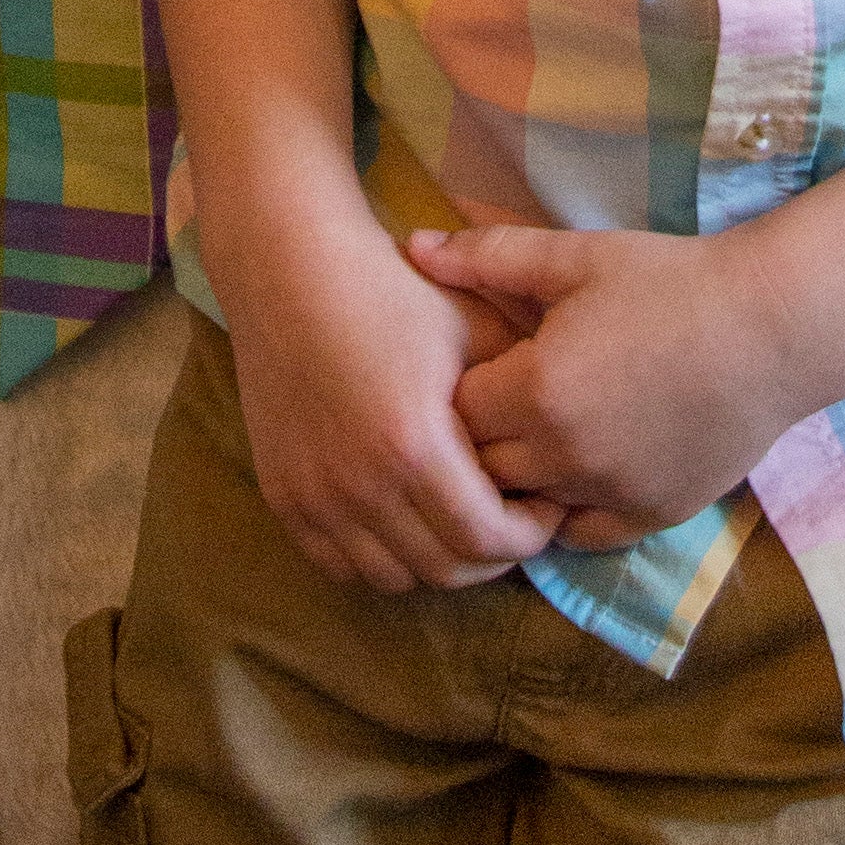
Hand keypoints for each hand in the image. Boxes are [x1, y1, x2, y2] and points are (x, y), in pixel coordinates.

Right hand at [206, 197, 565, 595]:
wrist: (290, 266)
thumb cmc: (391, 289)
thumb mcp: (472, 327)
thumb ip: (521, 393)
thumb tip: (561, 447)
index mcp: (416, 445)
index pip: (489, 539)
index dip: (531, 535)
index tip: (546, 506)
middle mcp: (362, 485)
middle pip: (445, 570)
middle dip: (492, 555)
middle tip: (510, 519)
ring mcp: (316, 497)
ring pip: (393, 578)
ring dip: (435, 561)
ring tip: (455, 521)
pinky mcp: (283, 496)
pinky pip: (338, 565)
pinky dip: (377, 557)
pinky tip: (399, 521)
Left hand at [409, 223, 801, 555]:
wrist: (769, 329)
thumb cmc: (670, 282)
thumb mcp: (576, 257)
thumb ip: (488, 256)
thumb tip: (413, 247)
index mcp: (538, 392)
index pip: (457, 415)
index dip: (459, 389)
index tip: (475, 364)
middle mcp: (566, 457)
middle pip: (484, 470)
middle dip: (479, 440)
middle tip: (496, 402)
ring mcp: (610, 496)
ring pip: (529, 508)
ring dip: (520, 479)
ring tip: (532, 435)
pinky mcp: (650, 517)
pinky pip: (582, 536)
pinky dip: (566, 511)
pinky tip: (572, 471)